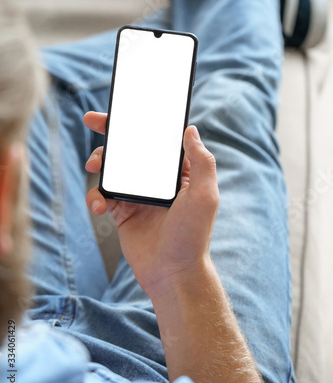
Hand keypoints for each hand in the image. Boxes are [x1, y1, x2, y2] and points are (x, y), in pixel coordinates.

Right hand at [84, 112, 219, 298]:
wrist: (173, 273)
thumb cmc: (193, 236)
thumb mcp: (205, 196)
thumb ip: (202, 161)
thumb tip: (190, 130)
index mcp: (177, 172)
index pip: (157, 140)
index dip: (140, 122)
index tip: (124, 109)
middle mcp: (156, 181)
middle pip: (130, 149)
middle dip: (110, 133)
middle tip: (91, 120)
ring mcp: (137, 195)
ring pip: (113, 169)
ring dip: (100, 163)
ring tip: (94, 167)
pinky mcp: (122, 212)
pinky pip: (103, 195)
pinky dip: (95, 196)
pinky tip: (99, 207)